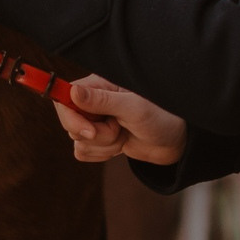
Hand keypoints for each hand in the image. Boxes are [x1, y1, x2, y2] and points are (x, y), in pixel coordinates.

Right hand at [54, 76, 187, 166]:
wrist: (175, 141)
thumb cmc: (161, 116)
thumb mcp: (134, 108)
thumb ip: (103, 101)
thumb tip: (73, 91)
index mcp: (99, 86)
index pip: (64, 97)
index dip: (71, 118)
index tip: (90, 131)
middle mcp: (93, 102)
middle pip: (69, 122)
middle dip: (95, 135)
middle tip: (119, 130)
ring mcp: (95, 121)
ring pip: (78, 141)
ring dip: (103, 145)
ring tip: (124, 134)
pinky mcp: (99, 139)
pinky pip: (83, 152)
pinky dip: (102, 154)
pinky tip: (121, 144)